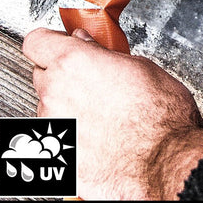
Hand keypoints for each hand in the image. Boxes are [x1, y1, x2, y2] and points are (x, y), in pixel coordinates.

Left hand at [22, 27, 202, 199]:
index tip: (61, 44)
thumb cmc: (161, 115)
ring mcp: (54, 128)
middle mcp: (55, 94)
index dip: (50, 41)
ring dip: (68, 105)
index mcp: (74, 63)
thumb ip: (103, 53)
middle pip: (42, 74)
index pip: (36, 42)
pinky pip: (59, 137)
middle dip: (62, 74)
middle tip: (90, 78)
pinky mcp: (57, 158)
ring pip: (50, 108)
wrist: (166, 161)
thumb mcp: (140, 67)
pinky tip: (100, 134)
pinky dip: (73, 134)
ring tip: (101, 112)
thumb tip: (88, 45)